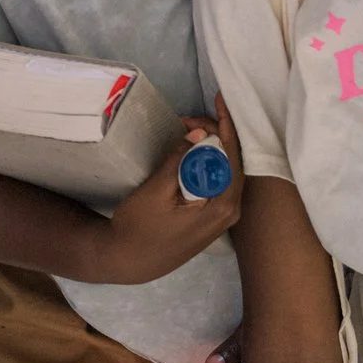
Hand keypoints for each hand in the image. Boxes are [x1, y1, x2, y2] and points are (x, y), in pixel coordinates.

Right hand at [94, 99, 246, 283]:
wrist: (129, 261)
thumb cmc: (139, 227)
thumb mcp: (156, 190)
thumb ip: (179, 160)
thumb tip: (199, 132)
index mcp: (222, 205)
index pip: (233, 156)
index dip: (227, 125)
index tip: (220, 101)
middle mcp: (230, 212)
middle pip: (232, 162)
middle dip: (215, 134)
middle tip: (187, 119)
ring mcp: (223, 218)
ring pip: (224, 172)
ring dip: (209, 148)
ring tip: (187, 130)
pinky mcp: (212, 219)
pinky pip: (217, 183)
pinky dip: (207, 164)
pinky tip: (193, 151)